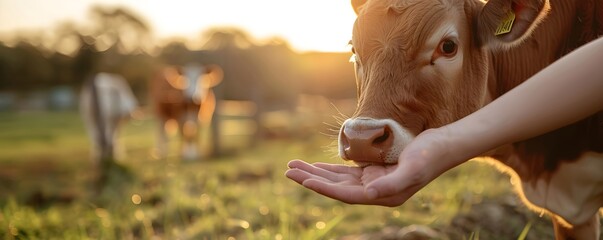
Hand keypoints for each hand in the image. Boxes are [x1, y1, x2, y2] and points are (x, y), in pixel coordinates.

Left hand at [285, 129, 461, 205]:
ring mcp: (373, 181)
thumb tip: (367, 194)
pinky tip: (316, 167)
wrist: (444, 146)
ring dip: (316, 173)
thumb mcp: (412, 168)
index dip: (324, 188)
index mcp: (382, 195)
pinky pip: (346, 172)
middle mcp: (375, 191)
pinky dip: (330, 169)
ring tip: (294, 167)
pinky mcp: (374, 170)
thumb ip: (391, 184)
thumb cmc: (430, 155)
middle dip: (312, 178)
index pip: (346, 194)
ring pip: (338, 179)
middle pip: (336, 187)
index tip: (304, 180)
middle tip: (289, 170)